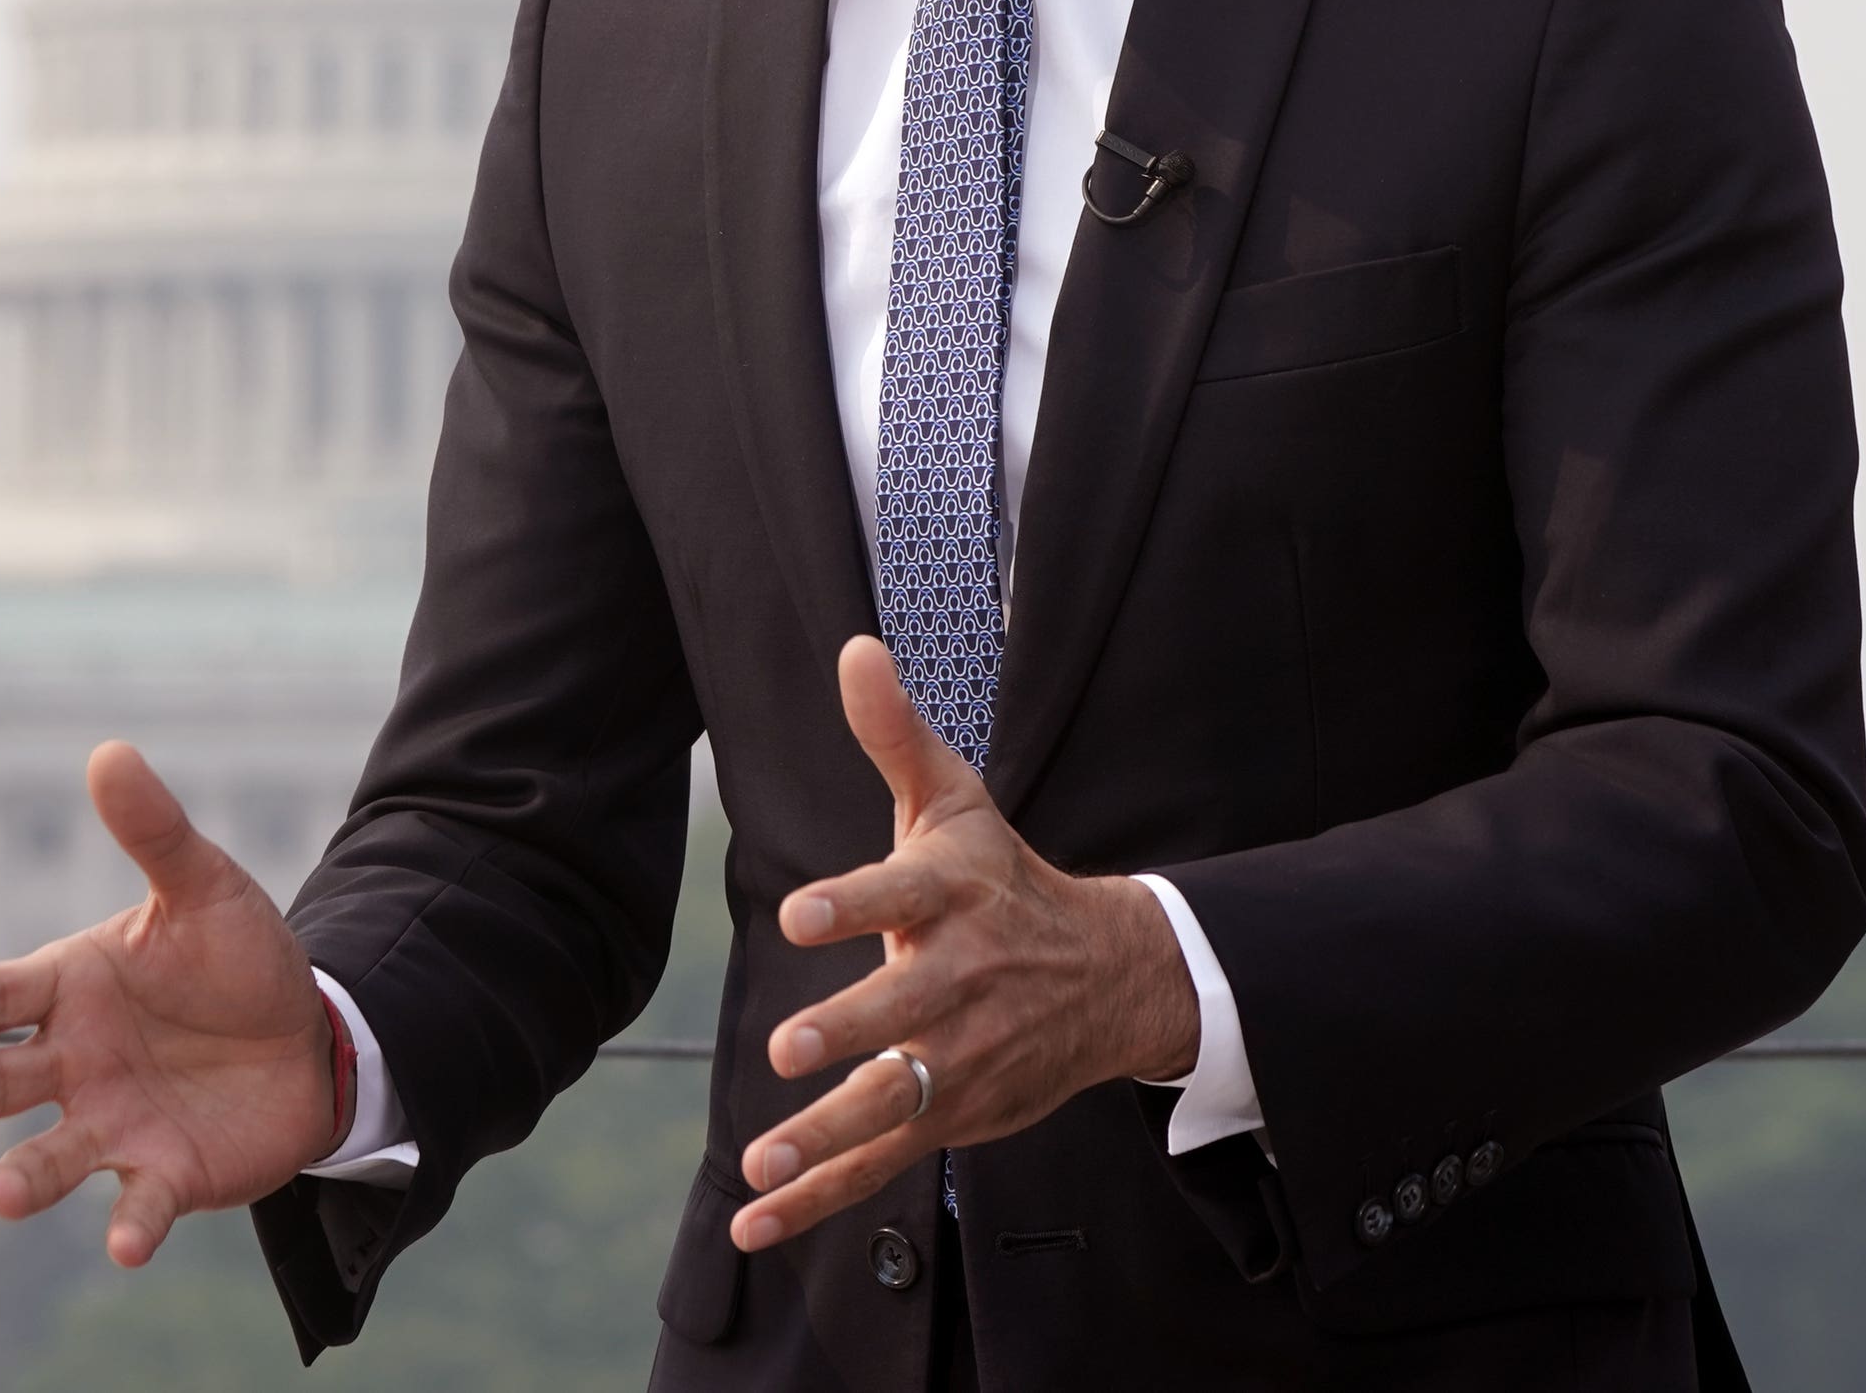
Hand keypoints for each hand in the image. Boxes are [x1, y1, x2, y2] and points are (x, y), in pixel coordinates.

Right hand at [0, 741, 341, 1266]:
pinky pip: (136, 1205)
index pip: (4, 992)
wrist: (308, 1036)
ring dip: (21, 1178)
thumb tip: (109, 751)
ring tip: (0, 1196)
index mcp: (69, 987)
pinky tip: (124, 1244)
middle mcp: (71, 1061)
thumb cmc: (235, 959)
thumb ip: (156, 832)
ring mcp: (109, 1122)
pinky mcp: (160, 1173)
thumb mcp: (205, 888)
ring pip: (47, 1156)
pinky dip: (128, 1226)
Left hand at [731, 635, 1199, 1251]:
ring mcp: (959, 1057)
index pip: (903, 895)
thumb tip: (853, 647)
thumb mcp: (956, 802)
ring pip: (892, 1103)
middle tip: (790, 1048)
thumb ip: (894, 734)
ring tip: (761, 1163)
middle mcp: (962, 981)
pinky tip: (754, 1218)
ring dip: (825, 1138)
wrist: (1111, 977)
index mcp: (955, 897)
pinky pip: (878, 1163)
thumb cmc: (1006, 880)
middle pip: (903, 1012)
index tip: (802, 909)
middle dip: (850, 1033)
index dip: (854, 902)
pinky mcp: (951, 1115)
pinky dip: (818, 1199)